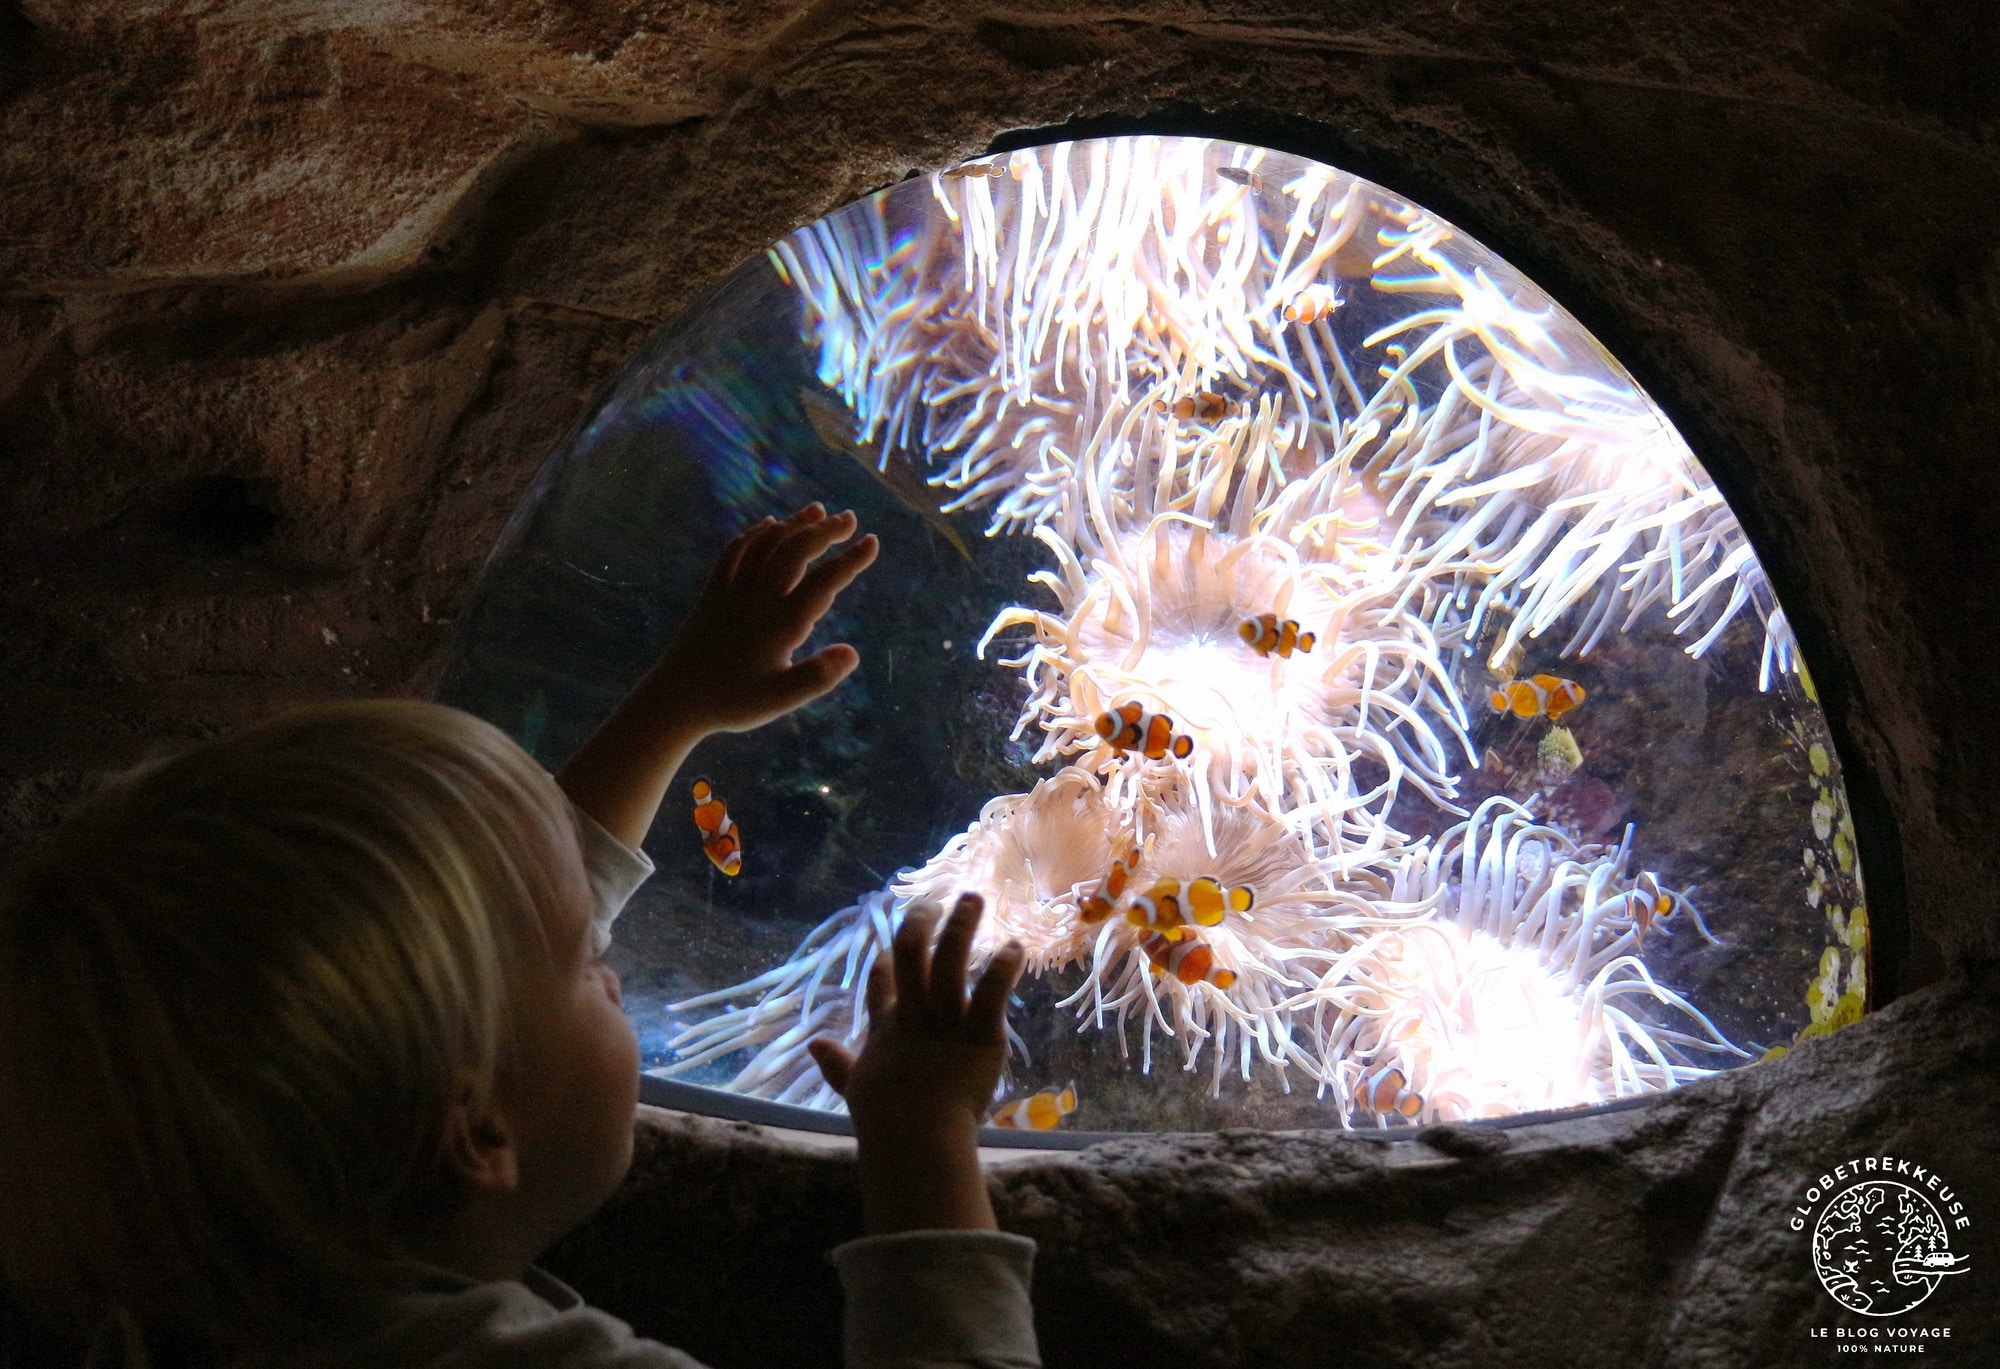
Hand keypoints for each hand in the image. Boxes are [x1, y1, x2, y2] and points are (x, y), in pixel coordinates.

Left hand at [660, 503, 877, 734]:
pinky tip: (768, 525)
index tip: (872, 542)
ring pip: (765, 547)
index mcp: (779, 624)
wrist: (674, 700)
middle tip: (850, 518)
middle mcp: (756, 599)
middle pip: (794, 553)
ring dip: (793, 525)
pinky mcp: (712, 595)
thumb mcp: (779, 699)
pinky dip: (754, 535)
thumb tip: (852, 653)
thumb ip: (817, 677)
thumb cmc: (731, 702)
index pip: (823, 583)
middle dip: (824, 532)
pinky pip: (733, 554)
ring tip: (817, 511)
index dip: (849, 561)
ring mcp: (732, 593)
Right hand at [809, 894, 1025, 1233]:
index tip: (892, 941)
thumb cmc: (886, 1119)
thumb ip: (836, 1064)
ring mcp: (947, 1021)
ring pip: (951, 961)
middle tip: (938, 898)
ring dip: (962, 925)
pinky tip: (1014, 947)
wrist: (915, 1138)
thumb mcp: (853, 1087)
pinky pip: (992, 992)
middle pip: (912, 952)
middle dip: (923, 920)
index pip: (882, 980)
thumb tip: (812, 1045)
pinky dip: (1004, 967)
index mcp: (887, 1026)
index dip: (887, 957)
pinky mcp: (980, 1034)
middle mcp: (915, 1014)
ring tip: (974, 898)